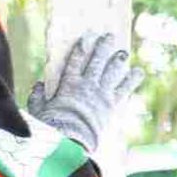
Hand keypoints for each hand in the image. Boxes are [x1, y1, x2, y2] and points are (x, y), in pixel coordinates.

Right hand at [26, 31, 142, 152]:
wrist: (70, 140)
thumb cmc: (51, 127)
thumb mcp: (38, 112)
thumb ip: (37, 98)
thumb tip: (38, 86)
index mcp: (69, 85)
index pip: (75, 61)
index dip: (81, 47)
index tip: (87, 37)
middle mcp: (87, 85)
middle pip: (97, 61)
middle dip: (103, 47)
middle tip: (109, 37)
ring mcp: (101, 94)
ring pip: (113, 72)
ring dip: (119, 61)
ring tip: (123, 53)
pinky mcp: (112, 105)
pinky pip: (125, 89)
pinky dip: (132, 80)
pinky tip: (138, 72)